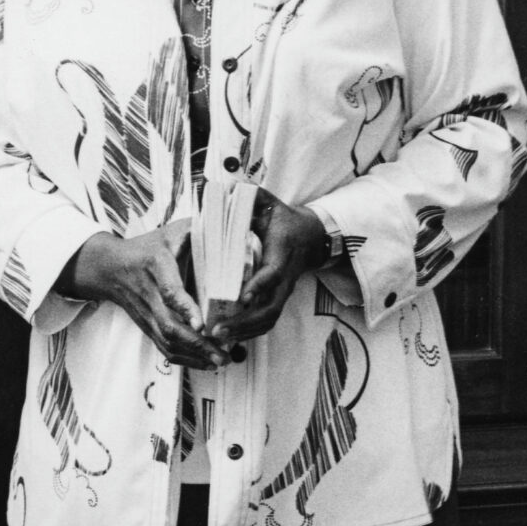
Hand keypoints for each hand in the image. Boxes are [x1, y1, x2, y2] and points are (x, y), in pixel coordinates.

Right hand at [59, 219, 233, 369]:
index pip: (170, 291)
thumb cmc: (148, 246)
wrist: (111, 267)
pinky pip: (163, 347)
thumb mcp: (171, 231)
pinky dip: (185, 359)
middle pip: (170, 325)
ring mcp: (146, 314)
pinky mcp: (146, 326)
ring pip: (167, 341)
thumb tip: (232, 232)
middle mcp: (149, 294)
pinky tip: (205, 363)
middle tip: (223, 353)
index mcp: (157, 266)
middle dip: (197, 344)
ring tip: (220, 361)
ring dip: (194, 356)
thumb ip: (198, 230)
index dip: (185, 308)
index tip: (201, 324)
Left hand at [203, 192, 329, 349]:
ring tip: (217, 337)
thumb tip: (226, 188)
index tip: (243, 296)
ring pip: (268, 320)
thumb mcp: (269, 203)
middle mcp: (285, 278)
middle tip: (217, 328)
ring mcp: (283, 292)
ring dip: (244, 332)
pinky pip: (266, 322)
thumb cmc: (283, 220)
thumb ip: (250, 196)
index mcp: (282, 252)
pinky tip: (227, 337)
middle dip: (244, 322)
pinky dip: (248, 333)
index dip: (260, 285)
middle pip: (270, 308)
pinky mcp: (277, 300)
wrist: (309, 237)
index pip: (273, 272)